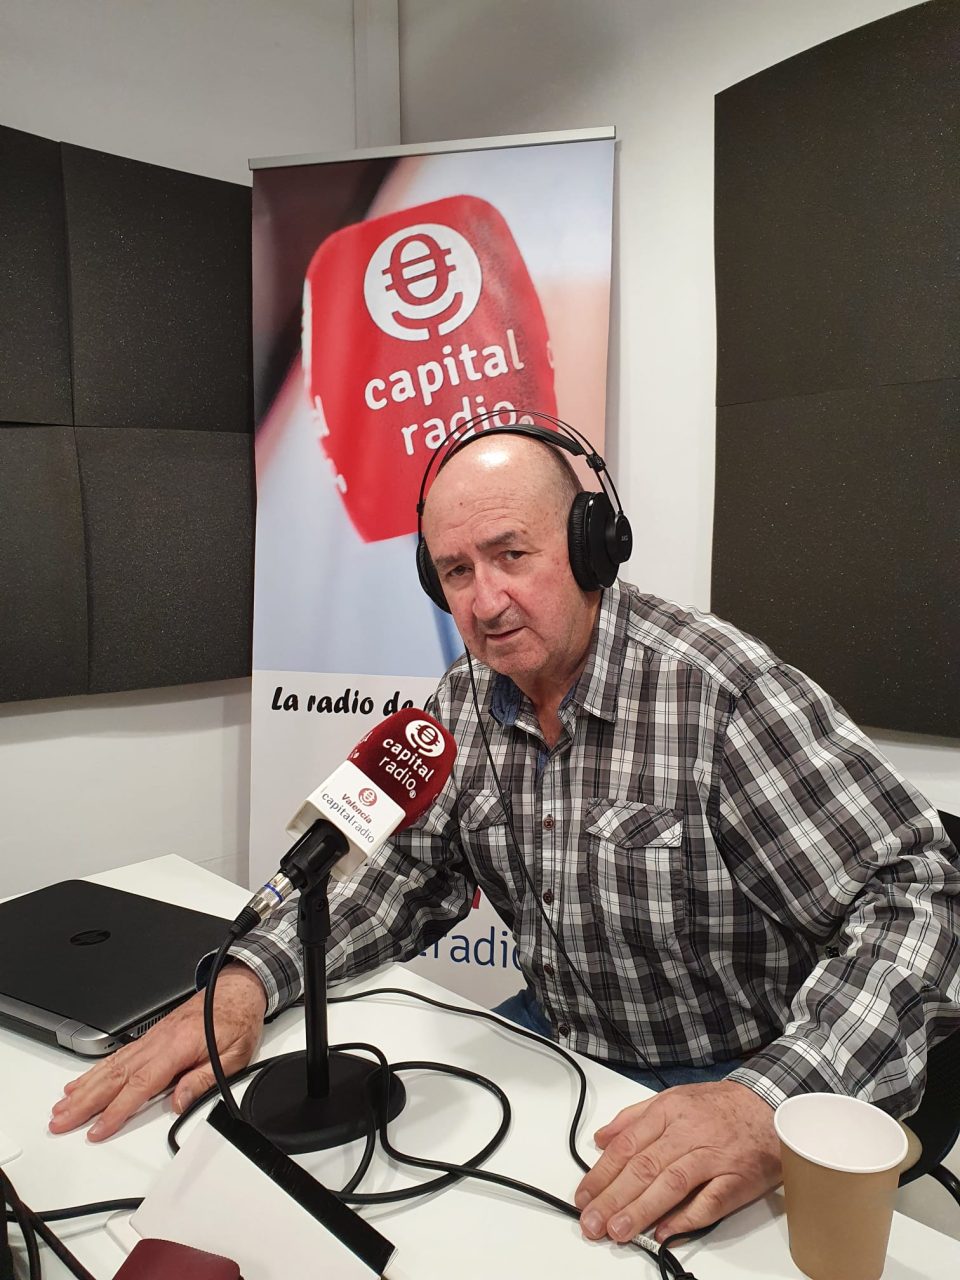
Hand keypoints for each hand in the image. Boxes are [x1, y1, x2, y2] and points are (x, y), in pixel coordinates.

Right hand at [48, 963, 267, 1140]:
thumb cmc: (237, 1020)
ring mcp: (151, 1039)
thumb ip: (204, 1080)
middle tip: (61, 1121)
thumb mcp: (234, 1055)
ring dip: (85, 1088)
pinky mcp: (151, 1037)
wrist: (237, 990)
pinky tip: (82, 1083)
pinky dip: (96, 1070)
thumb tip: (180, 1104)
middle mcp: (159, 1042)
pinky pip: (118, 1056)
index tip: (97, 1129)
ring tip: (62, 1107)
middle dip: (86, 1102)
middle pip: (115, 1076)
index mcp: (178, 1047)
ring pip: (111, 1066)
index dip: (117, 1110)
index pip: (141, 1085)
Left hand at [574, 1080, 780, 1243]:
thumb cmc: (718, 1106)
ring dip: (642, 1210)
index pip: (627, 1146)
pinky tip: (665, 1233)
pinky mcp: (737, 1178)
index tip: (584, 1196)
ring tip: (619, 1230)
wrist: (767, 1105)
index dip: (602, 1174)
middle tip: (593, 1222)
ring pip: (672, 1183)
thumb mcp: (672, 1098)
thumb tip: (602, 1139)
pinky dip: (687, 1218)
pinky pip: (710, 1202)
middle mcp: (688, 1133)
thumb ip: (634, 1118)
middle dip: (614, 1197)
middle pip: (644, 1167)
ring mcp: (713, 1156)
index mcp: (668, 1112)